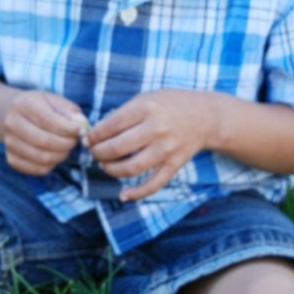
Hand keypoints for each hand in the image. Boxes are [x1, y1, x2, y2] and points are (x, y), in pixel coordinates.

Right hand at [0, 90, 86, 175]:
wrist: (11, 114)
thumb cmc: (39, 107)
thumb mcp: (54, 100)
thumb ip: (69, 110)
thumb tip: (82, 124)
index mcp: (23, 104)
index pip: (49, 121)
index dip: (69, 129)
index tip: (81, 131)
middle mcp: (12, 123)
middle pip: (45, 141)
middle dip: (66, 144)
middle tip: (74, 140)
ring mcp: (9, 143)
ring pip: (42, 158)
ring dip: (61, 155)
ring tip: (65, 147)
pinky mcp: (11, 159)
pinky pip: (37, 169)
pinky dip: (52, 165)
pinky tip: (54, 155)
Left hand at [86, 90, 215, 201]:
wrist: (205, 116)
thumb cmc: (170, 104)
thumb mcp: (146, 98)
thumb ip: (122, 114)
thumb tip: (96, 133)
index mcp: (146, 108)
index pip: (111, 126)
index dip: (94, 135)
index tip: (88, 139)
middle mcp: (156, 129)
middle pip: (117, 148)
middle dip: (99, 153)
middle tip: (94, 153)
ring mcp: (166, 149)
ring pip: (131, 168)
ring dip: (111, 170)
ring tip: (105, 166)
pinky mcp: (174, 164)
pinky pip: (153, 184)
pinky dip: (137, 193)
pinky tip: (123, 195)